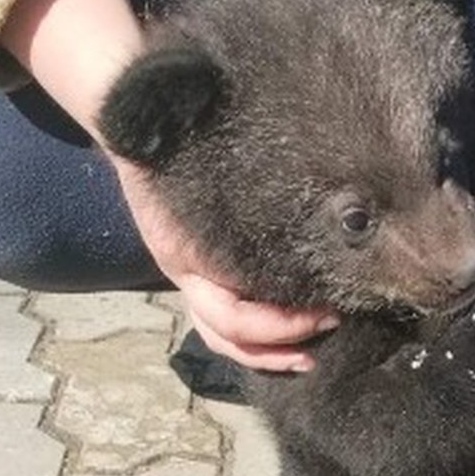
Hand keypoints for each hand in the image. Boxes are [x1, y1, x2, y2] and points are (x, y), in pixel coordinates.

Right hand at [0, 0, 336, 371]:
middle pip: (228, 338)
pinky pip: (227, 322)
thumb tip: (317, 182)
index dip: (279, 326)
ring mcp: (193, 278)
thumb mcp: (207, 166)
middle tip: (332, 328)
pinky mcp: (204, 273)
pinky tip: (297, 331)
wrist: (142, 123)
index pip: (232, 315)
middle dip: (280, 346)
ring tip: (313, 351)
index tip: (329, 312)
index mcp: (187, 256)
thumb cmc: (181, 141)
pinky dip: (260, 337)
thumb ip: (249, 188)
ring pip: (224, 338)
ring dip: (269, 352)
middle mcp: (188, 276)